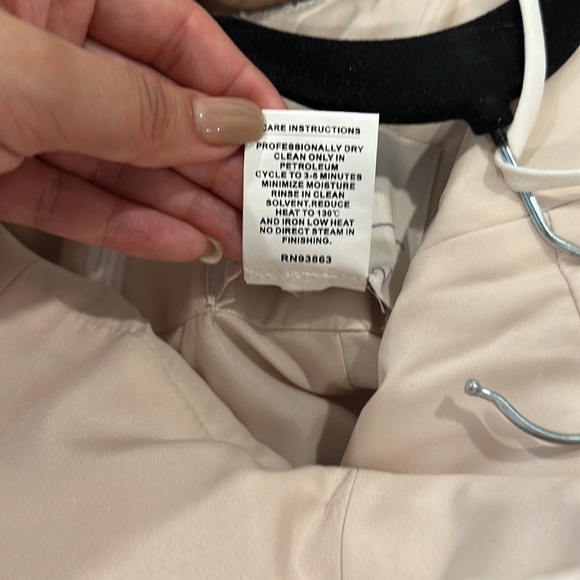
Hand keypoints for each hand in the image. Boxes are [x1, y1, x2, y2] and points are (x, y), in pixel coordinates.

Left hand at [0, 1, 283, 261]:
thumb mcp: (32, 77)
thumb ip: (134, 106)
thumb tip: (225, 123)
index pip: (171, 31)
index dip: (231, 83)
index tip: (275, 132)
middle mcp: (42, 53)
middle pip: (152, 109)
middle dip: (212, 162)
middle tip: (261, 202)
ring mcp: (18, 119)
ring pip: (117, 165)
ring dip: (180, 207)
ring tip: (235, 236)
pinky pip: (71, 201)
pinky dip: (123, 226)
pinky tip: (178, 243)